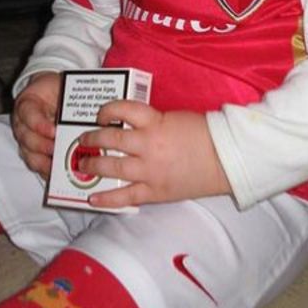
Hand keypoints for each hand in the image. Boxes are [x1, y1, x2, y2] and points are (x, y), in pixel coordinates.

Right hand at [12, 72, 59, 178]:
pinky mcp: (32, 152)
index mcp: (27, 104)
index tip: (54, 131)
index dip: (39, 125)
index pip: (28, 114)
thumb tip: (88, 110)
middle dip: (43, 146)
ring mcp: (26, 139)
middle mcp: (22, 123)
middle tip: (58, 150)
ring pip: (29, 154)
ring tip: (59, 166)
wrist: (49, 91)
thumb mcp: (60, 86)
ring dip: (44, 162)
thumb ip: (68, 97)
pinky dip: (45, 171)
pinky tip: (57, 174)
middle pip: (26, 138)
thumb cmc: (54, 90)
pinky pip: (35, 164)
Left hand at [79, 101, 230, 207]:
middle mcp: (148, 145)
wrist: (225, 159)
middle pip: (111, 139)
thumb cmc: (204, 134)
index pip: (122, 109)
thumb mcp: (175, 118)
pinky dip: (106, 198)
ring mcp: (149, 170)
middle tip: (84, 139)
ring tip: (82, 162)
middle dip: (92, 138)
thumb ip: (152, 122)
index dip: (107, 110)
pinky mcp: (154, 192)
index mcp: (155, 121)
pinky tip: (92, 198)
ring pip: (113, 167)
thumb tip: (130, 126)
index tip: (100, 114)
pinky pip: (125, 196)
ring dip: (94, 164)